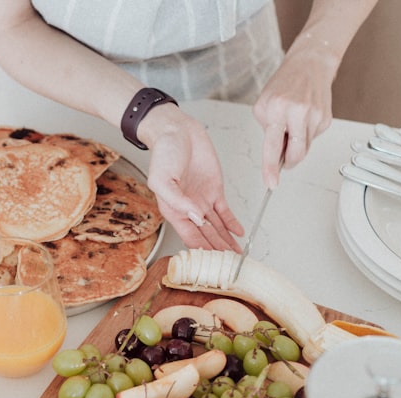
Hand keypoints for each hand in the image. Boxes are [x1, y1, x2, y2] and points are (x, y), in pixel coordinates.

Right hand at [141, 109, 243, 251]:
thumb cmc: (163, 153)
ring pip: (217, 228)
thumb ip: (177, 200)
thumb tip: (195, 217)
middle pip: (206, 236)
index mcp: (173, 210)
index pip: (191, 237)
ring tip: (236, 255)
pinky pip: (225, 212)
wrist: (176, 130)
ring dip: (226, 242)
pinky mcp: (214, 190)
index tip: (214, 263)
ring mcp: (202, 200)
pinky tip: (238, 234)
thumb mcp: (162, 178)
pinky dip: (232, 223)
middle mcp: (189, 209)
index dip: (203, 251)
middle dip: (218, 251)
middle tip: (231, 264)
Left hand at [253, 48, 338, 188]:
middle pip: (295, 155)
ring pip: (304, 148)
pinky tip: (304, 117)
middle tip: (283, 159)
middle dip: (288, 162)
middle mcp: (297, 113)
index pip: (272, 146)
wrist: (309, 64)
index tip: (271, 184)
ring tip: (292, 124)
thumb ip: (268, 131)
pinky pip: (312, 138)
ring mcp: (314, 116)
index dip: (271, 168)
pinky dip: (305, 133)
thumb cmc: (284, 84)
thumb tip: (276, 156)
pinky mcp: (325, 119)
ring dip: (296, 144)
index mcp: (277, 109)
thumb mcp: (264, 105)